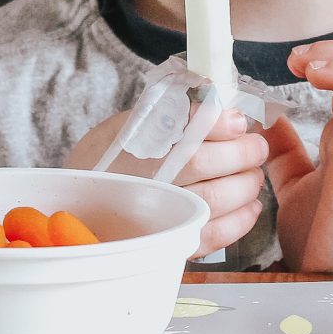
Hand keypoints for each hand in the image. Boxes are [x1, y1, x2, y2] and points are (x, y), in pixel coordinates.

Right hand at [64, 104, 268, 258]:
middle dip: (245, 152)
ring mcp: (158, 212)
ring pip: (216, 200)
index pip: (189, 125)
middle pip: (208, 163)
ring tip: (252, 174)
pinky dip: (240, 221)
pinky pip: (212, 235)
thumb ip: (171, 110)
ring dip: (247, 184)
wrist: (76, 204)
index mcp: (138, 141)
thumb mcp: (129, 123)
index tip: (240, 120)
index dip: (223, 122)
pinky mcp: (168, 240)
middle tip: (256, 146)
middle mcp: (148, 177)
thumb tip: (216, 94)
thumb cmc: (108, 158)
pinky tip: (250, 206)